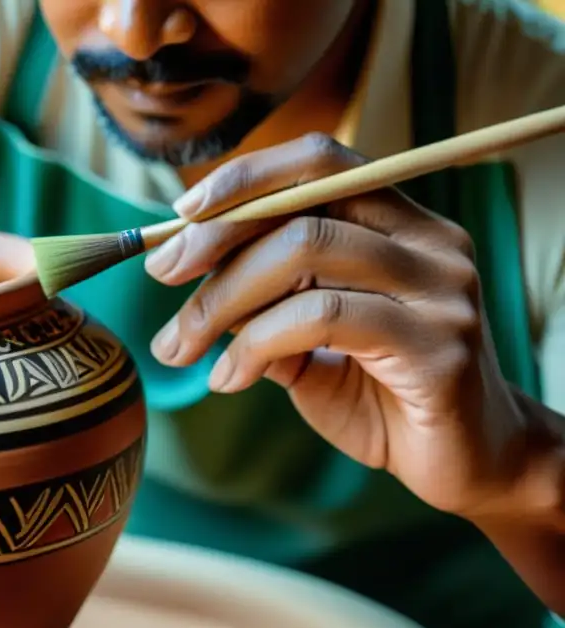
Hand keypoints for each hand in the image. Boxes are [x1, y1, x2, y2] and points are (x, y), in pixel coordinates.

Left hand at [146, 132, 531, 517]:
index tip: (179, 215)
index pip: (318, 162)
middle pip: (301, 206)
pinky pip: (320, 317)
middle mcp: (429, 241)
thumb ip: (263, 304)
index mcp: (400, 224)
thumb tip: (186, 274)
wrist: (468, 464)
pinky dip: (255, 345)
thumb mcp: (308, 343)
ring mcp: (440, 288)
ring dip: (221, 301)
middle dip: (213, 242)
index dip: (244, 176)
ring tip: (180, 346)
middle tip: (159, 277)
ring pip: (304, 253)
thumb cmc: (382, 396)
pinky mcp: (439, 343)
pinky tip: (228, 378)